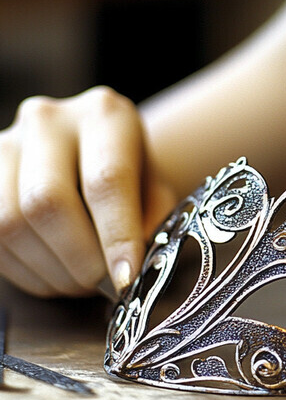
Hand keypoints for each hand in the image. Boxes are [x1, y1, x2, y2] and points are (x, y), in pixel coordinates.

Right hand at [0, 87, 175, 296]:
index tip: (126, 278)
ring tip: (82, 282)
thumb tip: (135, 267)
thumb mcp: (155, 186)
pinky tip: (54, 274)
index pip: (106, 180)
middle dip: (78, 259)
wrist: (95, 148)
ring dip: (50, 270)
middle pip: (48, 202)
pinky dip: (26, 271)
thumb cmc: (131, 170)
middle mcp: (49, 119)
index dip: (116, 236)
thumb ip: (152, 220)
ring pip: (11, 223)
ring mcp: (7, 142)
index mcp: (104, 114)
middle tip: (102, 286)